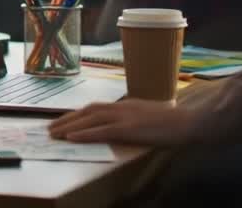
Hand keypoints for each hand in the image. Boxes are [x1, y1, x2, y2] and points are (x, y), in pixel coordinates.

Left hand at [47, 99, 196, 146]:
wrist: (191, 123)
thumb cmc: (174, 123)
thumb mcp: (149, 117)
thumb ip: (134, 119)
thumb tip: (122, 125)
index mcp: (126, 105)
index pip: (96, 107)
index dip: (78, 114)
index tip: (63, 120)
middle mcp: (122, 107)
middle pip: (87, 110)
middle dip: (67, 119)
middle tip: (50, 128)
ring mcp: (125, 116)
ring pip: (89, 119)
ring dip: (69, 126)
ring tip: (53, 133)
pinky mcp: (129, 128)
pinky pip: (101, 130)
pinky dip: (84, 133)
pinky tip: (71, 137)